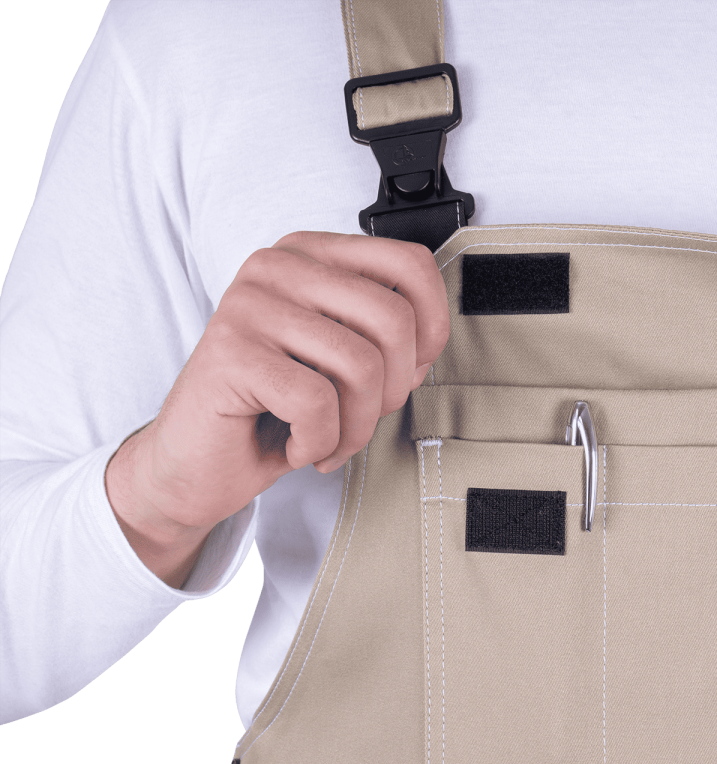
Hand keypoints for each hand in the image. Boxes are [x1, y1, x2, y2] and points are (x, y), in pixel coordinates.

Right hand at [104, 231, 448, 587]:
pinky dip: (320, 441)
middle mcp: (278, 266)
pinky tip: (297, 444)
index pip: (410, 264)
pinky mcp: (231, 351)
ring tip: (329, 439)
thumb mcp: (340, 364)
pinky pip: (318, 401)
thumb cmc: (272, 412)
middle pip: (393, 320)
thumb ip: (386, 341)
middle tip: (360, 420)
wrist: (194, 466)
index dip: (433, 326)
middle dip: (392, 390)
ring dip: (356, 426)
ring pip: (362, 366)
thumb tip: (427, 344)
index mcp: (311, 255)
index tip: (413, 370)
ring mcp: (249, 303)